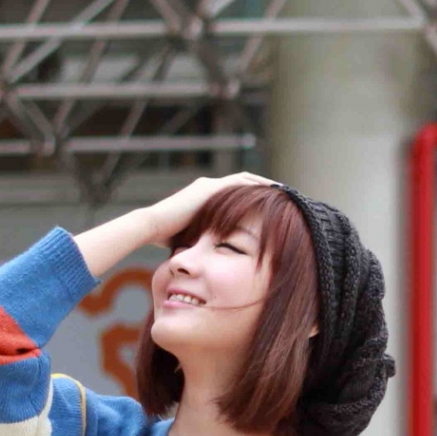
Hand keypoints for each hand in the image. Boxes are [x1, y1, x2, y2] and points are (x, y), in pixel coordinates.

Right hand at [148, 173, 276, 245]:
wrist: (152, 227)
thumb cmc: (167, 238)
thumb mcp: (194, 237)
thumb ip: (207, 239)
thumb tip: (217, 256)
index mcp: (204, 197)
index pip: (234, 193)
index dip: (252, 197)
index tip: (269, 205)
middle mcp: (208, 187)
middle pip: (242, 182)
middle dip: (263, 187)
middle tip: (283, 195)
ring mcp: (209, 185)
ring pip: (244, 179)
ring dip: (264, 184)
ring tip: (284, 191)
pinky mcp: (210, 187)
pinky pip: (241, 182)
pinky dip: (258, 184)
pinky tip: (273, 191)